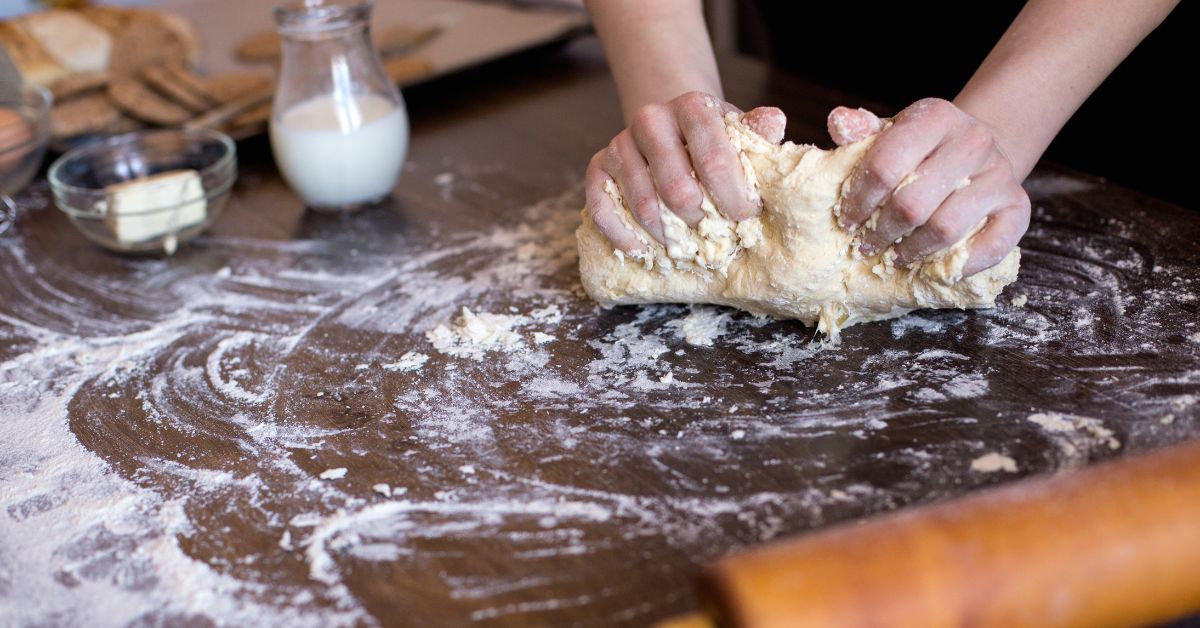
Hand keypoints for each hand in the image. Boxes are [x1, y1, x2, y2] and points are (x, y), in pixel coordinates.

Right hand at [585, 91, 785, 251]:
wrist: (669, 125)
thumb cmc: (711, 138)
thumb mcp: (738, 131)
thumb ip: (757, 132)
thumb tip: (774, 122)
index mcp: (691, 106)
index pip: (713, 159)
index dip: (733, 197)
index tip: (745, 217)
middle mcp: (651, 119)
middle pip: (678, 189)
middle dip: (701, 221)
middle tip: (712, 233)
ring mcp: (620, 142)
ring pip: (645, 206)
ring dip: (668, 235)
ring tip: (684, 246)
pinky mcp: (598, 165)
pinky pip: (603, 208)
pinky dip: (623, 236)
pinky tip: (643, 250)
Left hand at [830, 98, 1029, 275]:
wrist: (975, 150)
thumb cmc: (920, 149)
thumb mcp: (889, 133)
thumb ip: (861, 132)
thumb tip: (839, 122)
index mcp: (935, 116)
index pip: (885, 165)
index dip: (859, 200)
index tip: (846, 221)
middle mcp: (974, 140)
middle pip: (913, 203)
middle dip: (881, 232)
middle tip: (865, 245)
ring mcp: (1000, 174)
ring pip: (946, 228)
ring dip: (913, 251)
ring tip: (895, 257)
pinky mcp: (1018, 206)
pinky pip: (991, 247)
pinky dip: (960, 265)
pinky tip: (935, 269)